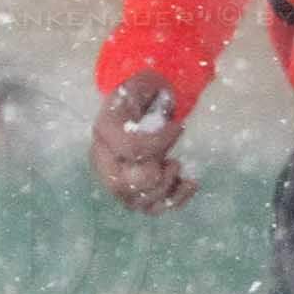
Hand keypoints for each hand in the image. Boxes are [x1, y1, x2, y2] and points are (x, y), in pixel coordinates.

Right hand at [92, 75, 197, 213]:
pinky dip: (174, 200)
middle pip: (123, 185)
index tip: (179, 127)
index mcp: (104, 130)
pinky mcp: (132, 193)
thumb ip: (151, 92)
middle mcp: (103, 160)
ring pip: (137, 202)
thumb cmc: (143, 94)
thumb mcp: (144, 84)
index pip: (131, 148)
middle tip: (172, 159)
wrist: (138, 107)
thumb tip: (167, 109)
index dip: (160, 142)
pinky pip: (151, 209)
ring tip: (176, 165)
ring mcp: (116, 180)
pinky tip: (190, 183)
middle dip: (156, 175)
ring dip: (166, 188)